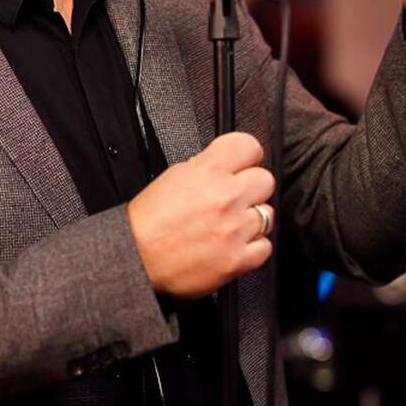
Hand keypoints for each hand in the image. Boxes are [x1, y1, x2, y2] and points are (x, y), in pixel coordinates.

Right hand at [126, 132, 274, 298]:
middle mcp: (225, 197)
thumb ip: (206, 167)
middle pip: (265, 180)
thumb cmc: (149, 221)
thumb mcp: (174, 176)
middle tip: (236, 197)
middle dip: (252, 188)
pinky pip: (265, 247)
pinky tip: (234, 243)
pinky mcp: (237, 259)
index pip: (249, 146)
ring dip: (252, 219)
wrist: (137, 257)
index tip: (245, 164)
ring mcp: (234, 229)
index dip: (247, 156)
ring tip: (230, 224)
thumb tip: (227, 166)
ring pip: (268, 214)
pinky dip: (253, 246)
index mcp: (207, 172)